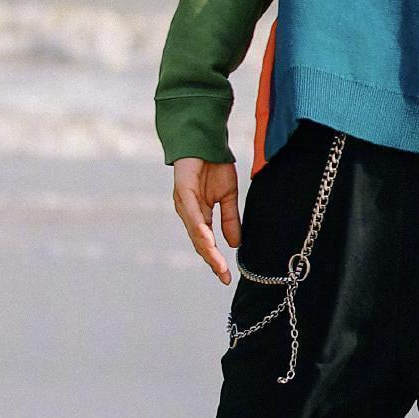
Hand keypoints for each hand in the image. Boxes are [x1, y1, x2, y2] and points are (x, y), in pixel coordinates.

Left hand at [173, 157, 240, 282]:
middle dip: (211, 260)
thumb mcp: (228, 196)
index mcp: (200, 216)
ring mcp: (185, 203)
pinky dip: (199, 228)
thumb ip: (229, 219)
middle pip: (199, 242)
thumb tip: (235, 244)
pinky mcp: (183, 191)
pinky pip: (192, 214)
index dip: (216, 260)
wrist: (207, 141)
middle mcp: (190, 213)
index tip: (226, 277)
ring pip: (195, 232)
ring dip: (206, 248)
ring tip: (216, 263)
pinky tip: (207, 239)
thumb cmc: (214, 167)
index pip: (207, 243)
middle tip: (223, 275)